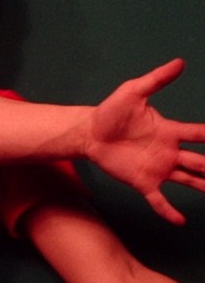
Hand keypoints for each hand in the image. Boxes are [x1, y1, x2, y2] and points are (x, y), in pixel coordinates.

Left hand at [86, 58, 204, 224]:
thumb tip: (180, 62)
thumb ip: (156, 80)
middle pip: (202, 162)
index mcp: (170, 131)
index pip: (201, 134)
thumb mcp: (133, 92)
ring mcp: (158, 168)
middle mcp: (169, 152)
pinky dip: (169, 210)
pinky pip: (159, 199)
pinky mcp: (142, 181)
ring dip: (204, 187)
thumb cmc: (111, 112)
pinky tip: (181, 221)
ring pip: (189, 180)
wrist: (89, 132)